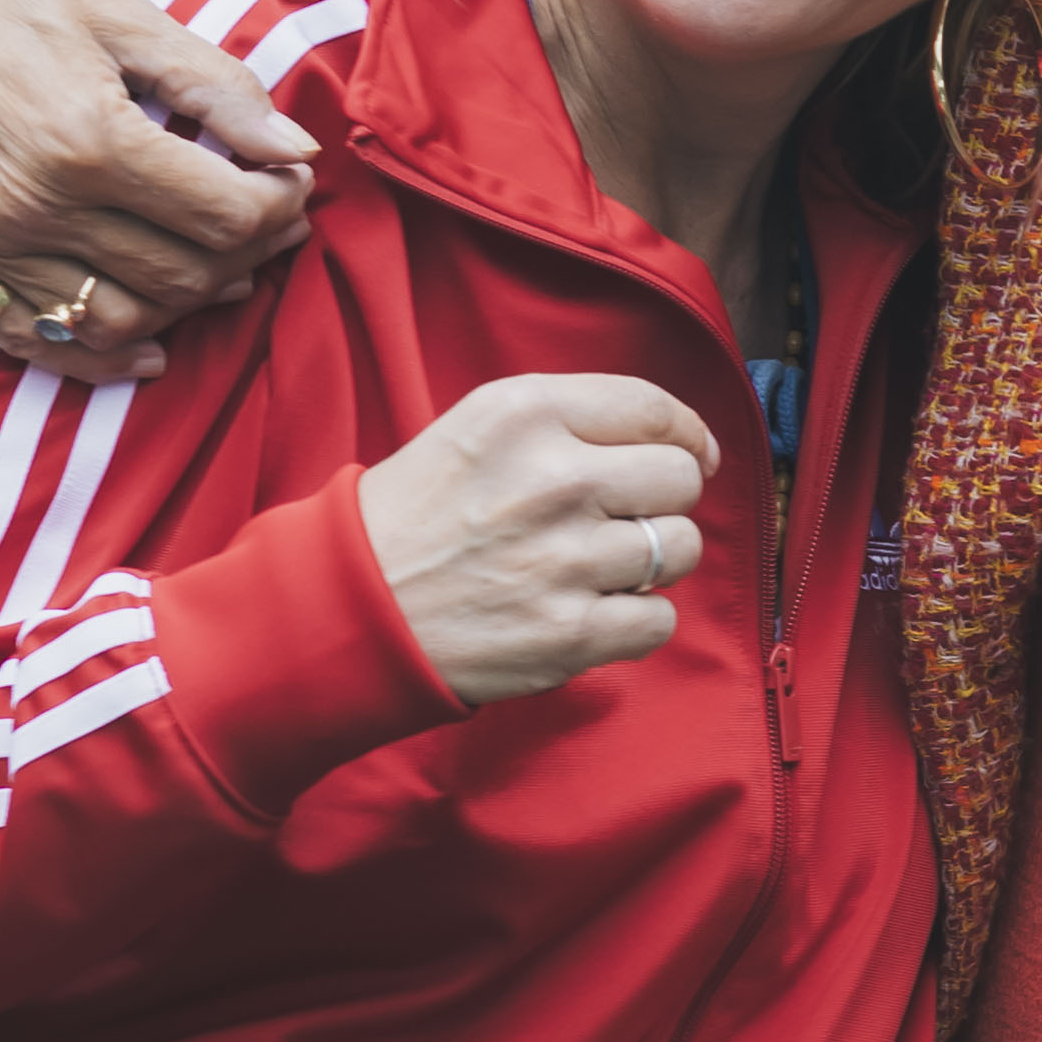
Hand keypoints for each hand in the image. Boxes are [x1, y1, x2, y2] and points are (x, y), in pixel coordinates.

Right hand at [0, 0, 324, 383]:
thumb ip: (222, 91)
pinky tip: (148, 347)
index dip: (281, 207)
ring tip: (216, 268)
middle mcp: (30, 203)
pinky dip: (98, 358)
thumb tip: (301, 153)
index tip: (290, 182)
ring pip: (120, 321)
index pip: (229, 218)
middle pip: (183, 277)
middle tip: (267, 221)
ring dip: (182, 305)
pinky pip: (32, 342)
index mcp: (89, 139)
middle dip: (246, 255)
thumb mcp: (132, 20)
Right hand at [357, 374, 713, 707]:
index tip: (690, 455)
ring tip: (599, 566)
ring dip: (653, 561)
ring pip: (681, 548)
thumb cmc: (420, 514)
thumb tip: (681, 440)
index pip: (654, 409)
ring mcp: (564, 559)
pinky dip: (638, 621)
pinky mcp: (570, 632)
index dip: (687, 435)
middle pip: (681, 479)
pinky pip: (660, 619)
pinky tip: (594, 611)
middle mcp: (552, 479)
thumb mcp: (478, 429)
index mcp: (524, 415)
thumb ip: (570, 419)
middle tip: (626, 517)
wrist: (351, 605)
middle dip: (666, 500)